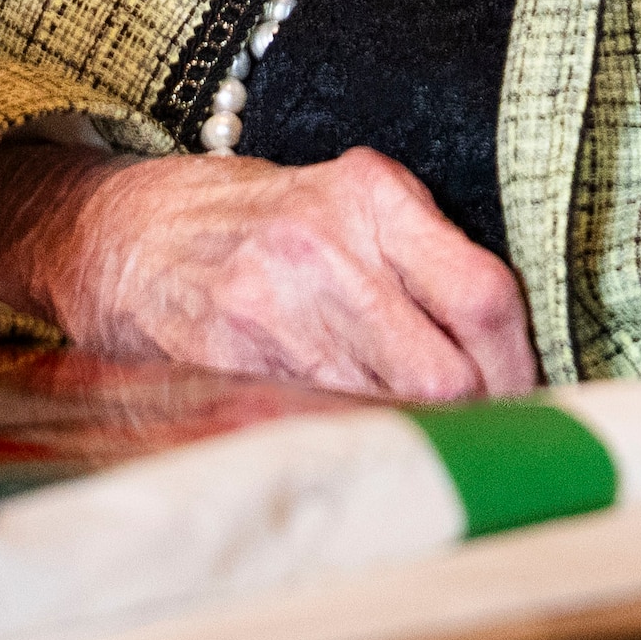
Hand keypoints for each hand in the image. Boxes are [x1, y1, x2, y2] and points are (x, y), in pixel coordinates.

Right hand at [0, 140, 535, 400]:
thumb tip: (505, 353)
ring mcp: (271, 306)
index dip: (519, 366)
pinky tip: (343, 442)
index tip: (523, 395)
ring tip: (407, 441)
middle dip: (469, 419)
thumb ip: (419, 256)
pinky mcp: (226, 360)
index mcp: (369, 193)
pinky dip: (343, 446)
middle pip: (447, 374)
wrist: (116, 232)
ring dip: (408, 440)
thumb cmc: (247, 221)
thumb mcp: (340, 202)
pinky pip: (315, 428)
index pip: (487, 297)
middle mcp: (324, 244)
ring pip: (387, 413)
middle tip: (472, 435)